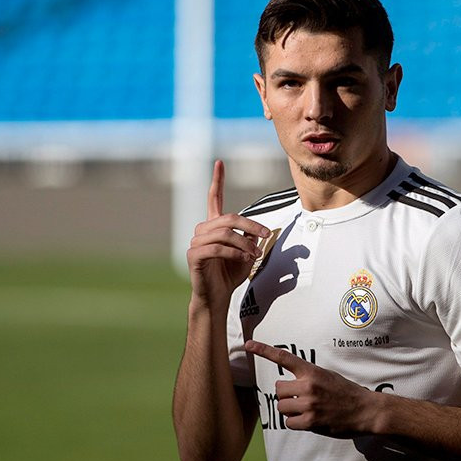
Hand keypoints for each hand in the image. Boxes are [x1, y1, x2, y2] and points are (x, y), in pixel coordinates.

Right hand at [187, 160, 270, 308]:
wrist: (217, 297)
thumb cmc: (230, 275)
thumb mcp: (246, 253)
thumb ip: (250, 237)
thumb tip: (257, 229)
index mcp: (214, 226)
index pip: (215, 199)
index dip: (217, 180)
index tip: (220, 163)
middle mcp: (203, 230)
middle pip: (229, 218)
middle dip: (252, 226)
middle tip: (266, 237)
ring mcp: (196, 242)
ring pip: (224, 233)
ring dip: (244, 244)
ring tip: (255, 255)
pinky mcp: (194, 255)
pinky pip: (216, 248)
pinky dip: (234, 253)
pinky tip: (243, 260)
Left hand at [245, 339, 377, 437]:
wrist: (366, 410)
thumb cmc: (346, 392)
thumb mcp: (328, 375)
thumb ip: (308, 376)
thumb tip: (291, 382)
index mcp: (312, 372)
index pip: (283, 357)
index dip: (264, 350)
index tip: (248, 344)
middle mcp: (308, 386)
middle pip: (278, 389)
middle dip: (285, 395)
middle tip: (299, 398)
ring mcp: (309, 404)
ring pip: (281, 407)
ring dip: (290, 410)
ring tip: (306, 409)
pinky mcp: (311, 422)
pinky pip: (289, 423)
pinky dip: (295, 423)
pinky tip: (308, 420)